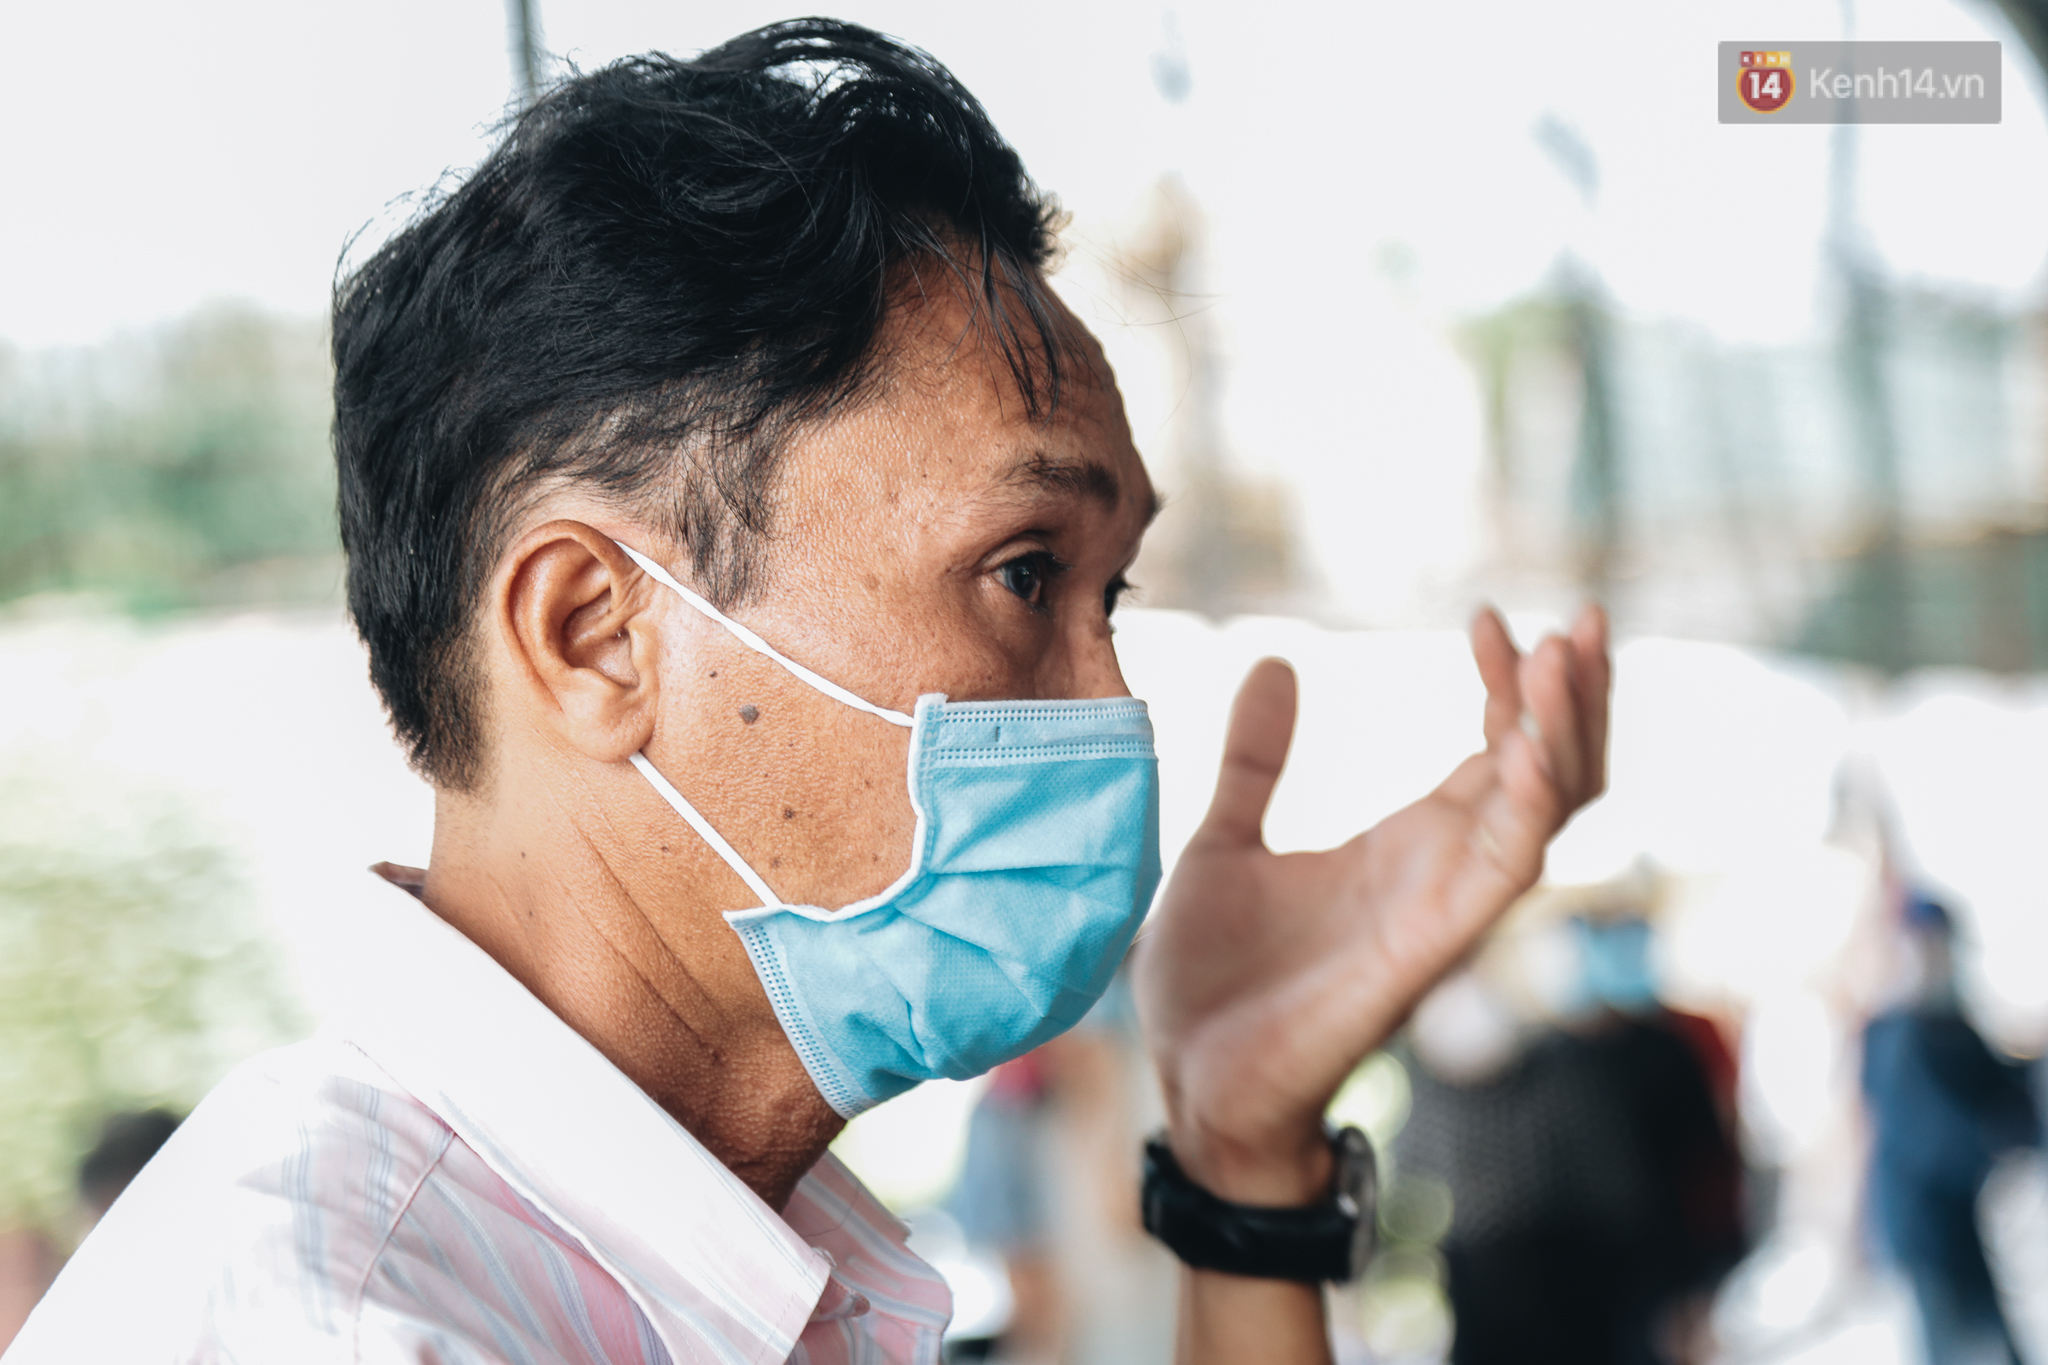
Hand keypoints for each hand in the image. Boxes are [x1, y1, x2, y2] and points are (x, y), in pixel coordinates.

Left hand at [1133, 605, 1609, 1204]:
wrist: (1190, 1081)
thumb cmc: (1215, 980)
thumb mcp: (1225, 840)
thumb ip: (1257, 759)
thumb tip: (1276, 663)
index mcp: (1405, 847)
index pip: (1499, 752)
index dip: (1510, 686)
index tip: (1484, 618)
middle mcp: (1442, 874)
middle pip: (1555, 775)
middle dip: (1578, 699)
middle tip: (1581, 616)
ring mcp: (1443, 910)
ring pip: (1550, 812)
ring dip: (1567, 732)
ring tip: (1564, 654)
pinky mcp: (1426, 948)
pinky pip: (1503, 869)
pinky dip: (1527, 802)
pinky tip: (1526, 743)